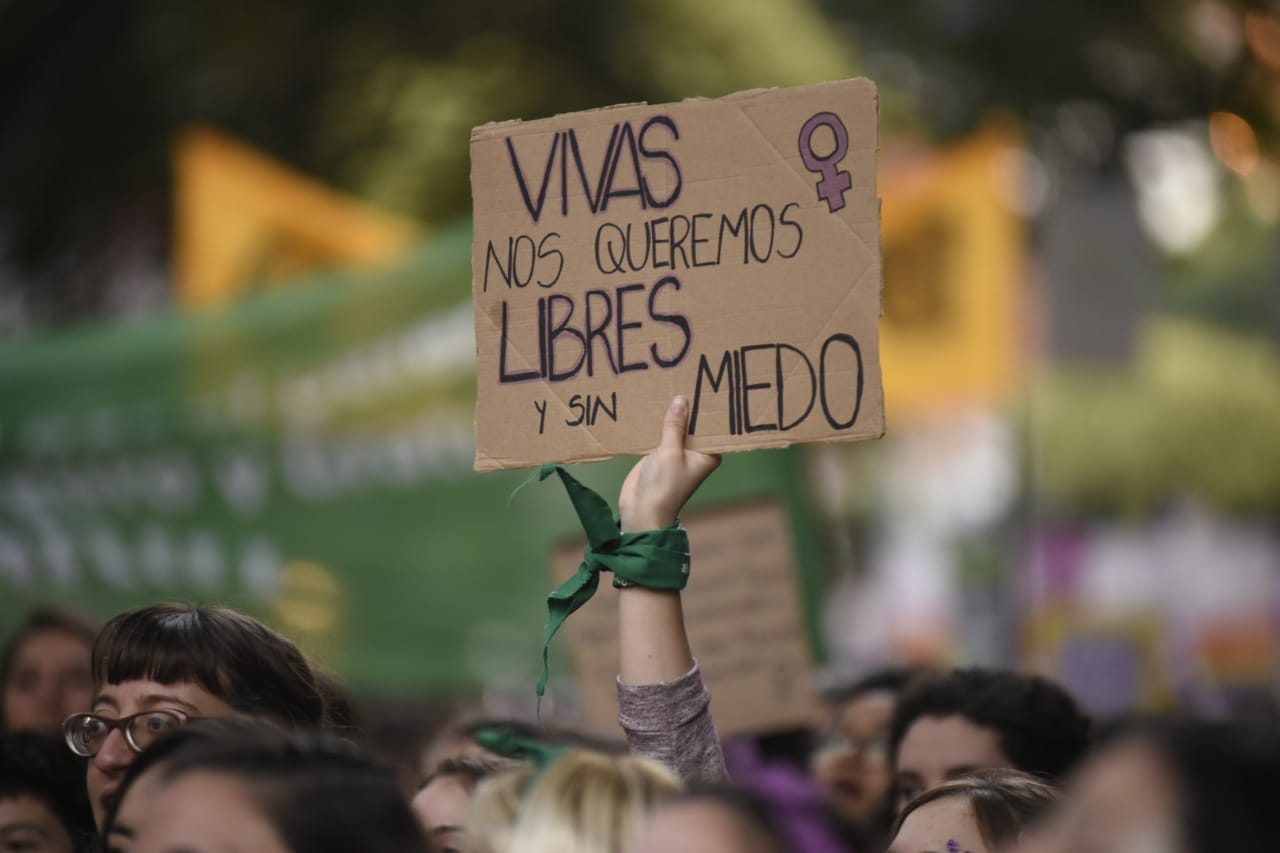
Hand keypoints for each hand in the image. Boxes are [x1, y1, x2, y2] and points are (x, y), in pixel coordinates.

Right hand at [618, 396, 720, 531]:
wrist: (641, 510)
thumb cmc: (664, 486)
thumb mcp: (670, 452)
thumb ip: (675, 425)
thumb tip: (682, 400)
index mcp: (708, 454)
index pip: (713, 425)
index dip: (710, 407)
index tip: (708, 386)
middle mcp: (695, 452)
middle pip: (694, 423)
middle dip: (689, 406)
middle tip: (686, 376)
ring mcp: (677, 452)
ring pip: (675, 427)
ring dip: (670, 413)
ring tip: (668, 384)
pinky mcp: (659, 454)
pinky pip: (660, 433)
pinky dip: (656, 422)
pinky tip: (651, 404)